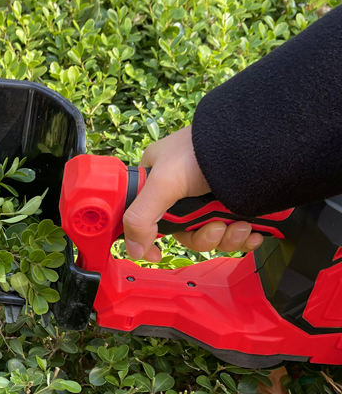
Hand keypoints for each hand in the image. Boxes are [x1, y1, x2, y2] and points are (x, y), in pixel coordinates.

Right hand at [123, 125, 263, 261]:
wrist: (259, 140)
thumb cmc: (204, 150)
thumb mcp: (162, 182)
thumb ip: (139, 218)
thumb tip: (134, 251)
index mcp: (159, 182)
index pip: (149, 220)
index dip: (154, 239)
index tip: (158, 253)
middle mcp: (185, 193)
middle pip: (185, 233)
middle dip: (204, 238)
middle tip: (216, 228)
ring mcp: (213, 199)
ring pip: (212, 236)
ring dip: (227, 238)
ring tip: (241, 226)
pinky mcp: (239, 205)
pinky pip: (236, 234)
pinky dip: (245, 238)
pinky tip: (252, 231)